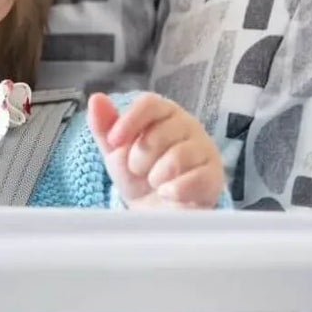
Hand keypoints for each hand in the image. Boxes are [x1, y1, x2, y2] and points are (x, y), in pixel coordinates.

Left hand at [87, 92, 225, 209]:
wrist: (158, 213)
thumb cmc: (139, 176)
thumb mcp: (116, 153)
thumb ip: (105, 127)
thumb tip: (96, 98)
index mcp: (164, 114)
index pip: (150, 103)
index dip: (129, 121)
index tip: (114, 141)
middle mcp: (188, 126)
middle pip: (160, 132)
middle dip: (139, 157)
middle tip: (139, 170)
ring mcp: (205, 150)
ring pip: (177, 157)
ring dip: (156, 176)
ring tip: (155, 182)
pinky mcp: (214, 176)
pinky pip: (193, 179)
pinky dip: (173, 191)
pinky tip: (169, 194)